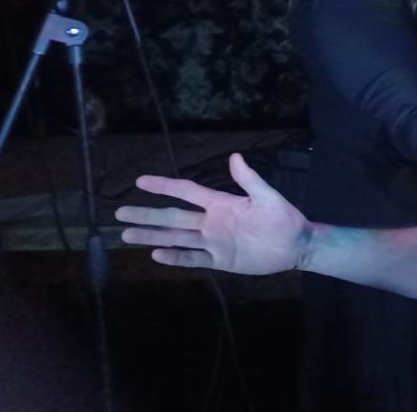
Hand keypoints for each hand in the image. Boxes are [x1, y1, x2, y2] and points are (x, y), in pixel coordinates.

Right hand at [116, 153, 307, 274]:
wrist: (297, 245)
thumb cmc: (284, 218)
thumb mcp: (268, 197)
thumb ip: (250, 180)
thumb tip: (235, 156)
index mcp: (221, 203)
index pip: (186, 192)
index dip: (164, 186)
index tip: (140, 182)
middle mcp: (211, 221)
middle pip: (173, 217)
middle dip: (146, 215)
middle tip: (119, 214)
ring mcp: (213, 241)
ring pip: (176, 238)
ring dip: (152, 237)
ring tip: (126, 235)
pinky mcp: (219, 260)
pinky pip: (193, 258)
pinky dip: (175, 257)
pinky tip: (156, 255)